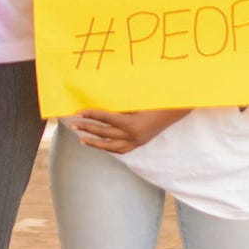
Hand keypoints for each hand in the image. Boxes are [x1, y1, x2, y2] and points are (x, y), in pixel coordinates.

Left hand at [70, 108, 189, 153]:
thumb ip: (120, 103)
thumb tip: (100, 101)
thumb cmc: (157, 99)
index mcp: (131, 124)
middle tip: (72, 125)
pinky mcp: (140, 143)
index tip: (77, 113)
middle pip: (104, 133)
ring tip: (81, 139)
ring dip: (95, 142)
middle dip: (87, 128)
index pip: (105, 119)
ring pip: (111, 146)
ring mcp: (137, 142)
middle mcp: (133, 136)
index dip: (90, 115)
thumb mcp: (138, 99)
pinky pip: (121, 149)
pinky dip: (109, 147)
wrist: (176, 110)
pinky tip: (101, 145)